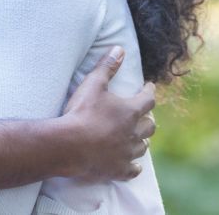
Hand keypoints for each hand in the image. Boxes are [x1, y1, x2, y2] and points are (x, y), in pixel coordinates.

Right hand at [60, 47, 156, 180]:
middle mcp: (133, 133)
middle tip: (144, 114)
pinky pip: (132, 170)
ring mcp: (127, 153)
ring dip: (142, 140)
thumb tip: (119, 48)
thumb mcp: (93, 84)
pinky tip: (135, 166)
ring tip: (139, 138)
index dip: (149, 92)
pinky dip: (134, 167)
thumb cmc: (81, 112)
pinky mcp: (118, 170)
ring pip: (143, 147)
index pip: (148, 99)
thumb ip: (107, 66)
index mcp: (130, 111)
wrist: (69, 145)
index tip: (149, 87)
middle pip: (149, 126)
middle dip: (148, 118)